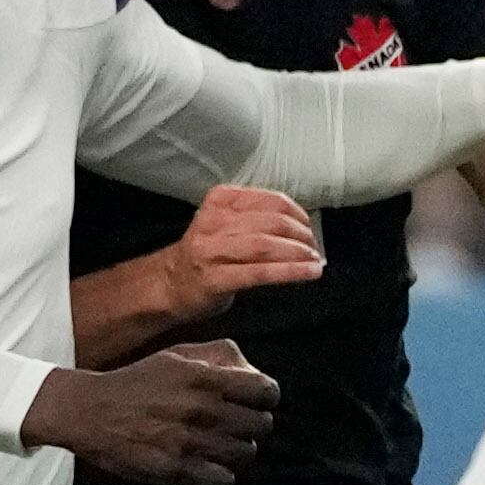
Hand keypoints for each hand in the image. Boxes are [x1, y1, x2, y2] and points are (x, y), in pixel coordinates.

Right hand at [24, 339, 276, 484]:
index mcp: (204, 378)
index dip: (266, 397)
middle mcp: (201, 410)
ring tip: (219, 445)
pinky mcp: (177, 471)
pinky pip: (224, 480)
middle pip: (261, 425)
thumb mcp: (177, 355)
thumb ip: (219, 356)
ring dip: (237, 449)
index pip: (266, 391)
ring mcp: (190, 442)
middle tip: (235, 425)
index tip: (256, 402)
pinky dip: (221, 475)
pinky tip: (208, 465)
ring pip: (245, 453)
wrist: (91, 412)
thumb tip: (253, 372)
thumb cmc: (139, 382)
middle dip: (252, 424)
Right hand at [164, 185, 319, 322]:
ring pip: (267, 245)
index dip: (297, 212)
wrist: (169, 285)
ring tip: (314, 260)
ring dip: (298, 253)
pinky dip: (290, 272)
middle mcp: (213, 222)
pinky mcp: (215, 279)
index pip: (269, 200)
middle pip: (271, 222)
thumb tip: (301, 225)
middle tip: (314, 247)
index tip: (308, 225)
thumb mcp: (225, 224)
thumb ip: (255, 218)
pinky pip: (260, 272)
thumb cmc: (206, 255)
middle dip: (301, 235)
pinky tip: (309, 272)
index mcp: (219, 200)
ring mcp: (211, 250)